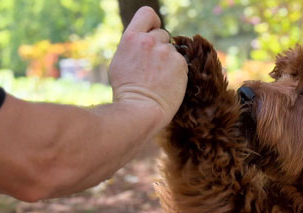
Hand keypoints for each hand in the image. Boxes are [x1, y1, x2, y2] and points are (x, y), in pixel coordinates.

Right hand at [108, 7, 187, 127]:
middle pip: (162, 34)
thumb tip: (142, 40)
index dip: (153, 23)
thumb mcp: (121, 61)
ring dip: (169, 60)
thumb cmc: (126, 90)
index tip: (153, 32)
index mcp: (131, 37)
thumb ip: (134, 46)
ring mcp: (166, 52)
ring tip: (159, 78)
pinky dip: (177, 71)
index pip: (147, 14)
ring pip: (172, 50)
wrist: (140, 109)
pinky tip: (168, 83)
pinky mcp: (180, 64)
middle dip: (160, 47)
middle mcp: (149, 41)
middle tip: (153, 67)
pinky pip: (181, 62)